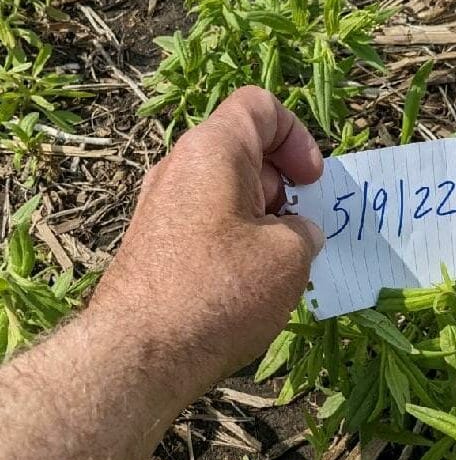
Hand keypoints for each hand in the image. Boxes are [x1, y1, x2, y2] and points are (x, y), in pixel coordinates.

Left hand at [89, 86, 323, 403]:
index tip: (312, 182)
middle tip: (303, 229)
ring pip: (225, 191)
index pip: (259, 107)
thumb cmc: (221, 290)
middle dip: (284, 184)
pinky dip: (235, 237)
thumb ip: (305, 230)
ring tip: (281, 262)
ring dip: (262, 216)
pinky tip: (249, 281)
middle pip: (244, 151)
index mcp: (213, 150)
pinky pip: (205, 221)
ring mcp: (160, 206)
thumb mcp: (289, 257)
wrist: (139, 353)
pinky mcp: (153, 242)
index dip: (297, 135)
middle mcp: (179, 167)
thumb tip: (297, 231)